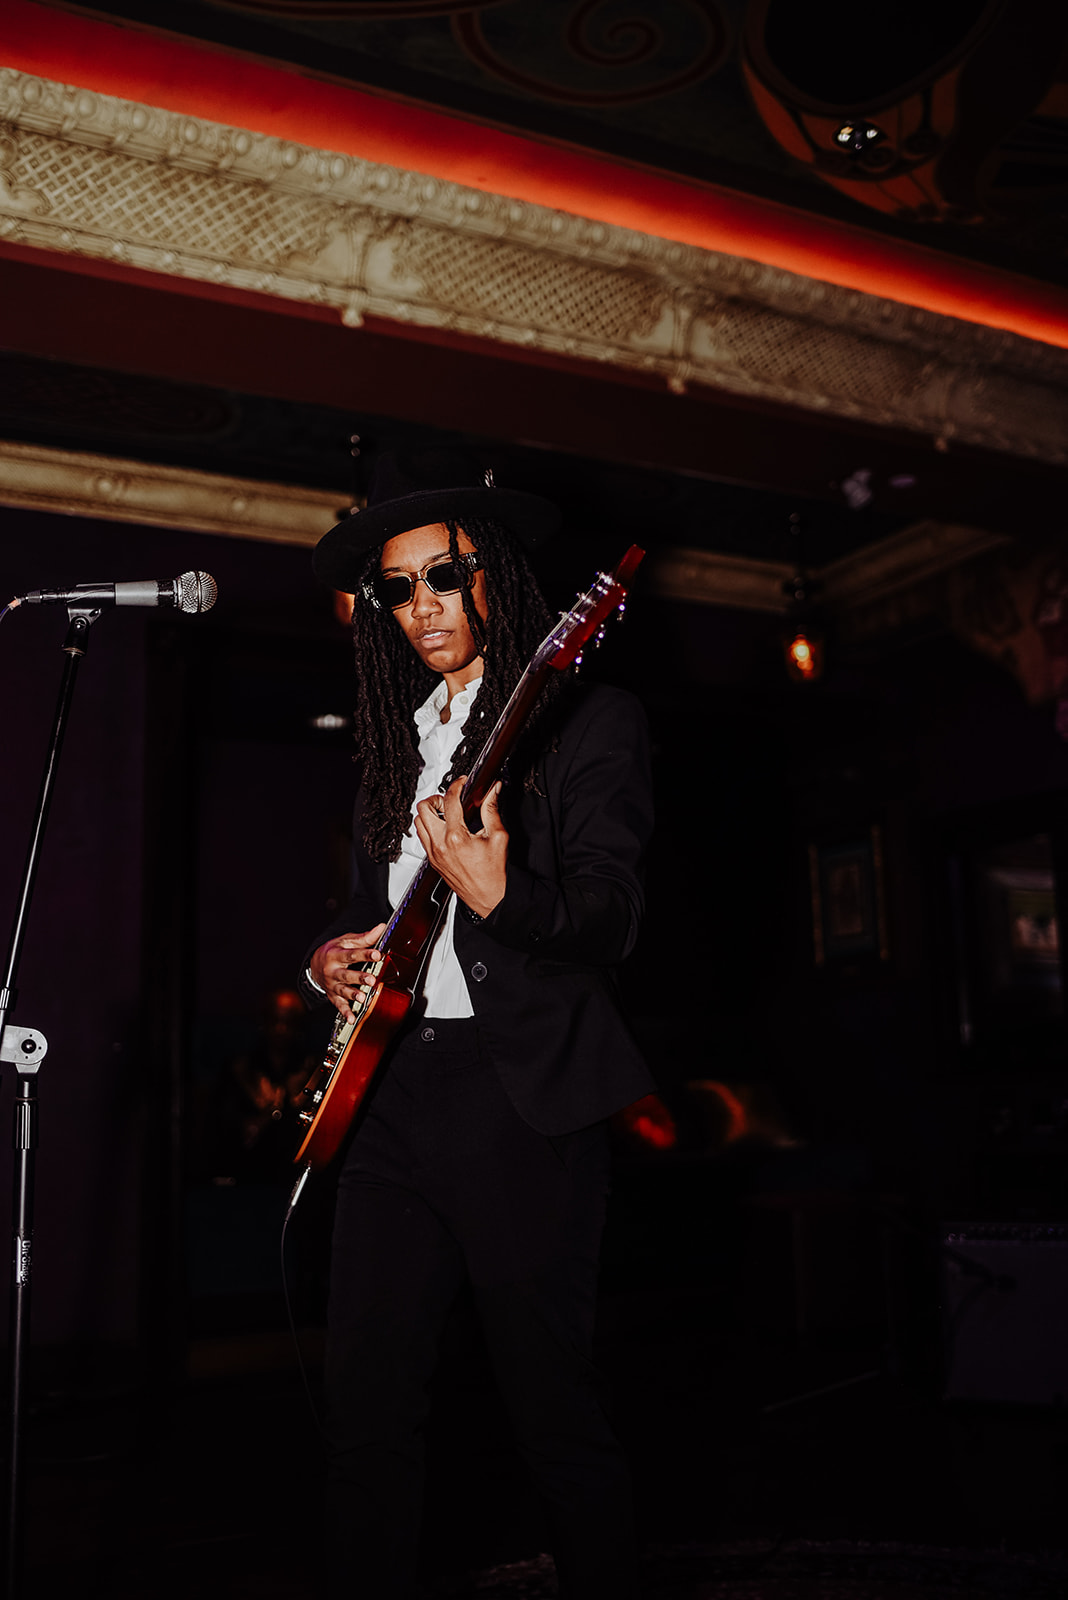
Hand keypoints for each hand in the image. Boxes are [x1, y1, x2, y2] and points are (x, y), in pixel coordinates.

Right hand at [310, 924, 386, 1021]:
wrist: (314, 963)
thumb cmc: (334, 951)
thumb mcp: (346, 941)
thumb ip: (365, 937)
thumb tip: (382, 927)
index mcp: (336, 955)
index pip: (352, 954)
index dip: (366, 954)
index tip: (378, 954)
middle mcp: (332, 970)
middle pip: (346, 974)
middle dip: (359, 977)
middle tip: (371, 979)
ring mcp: (332, 984)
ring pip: (342, 990)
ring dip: (353, 994)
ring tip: (363, 997)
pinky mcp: (332, 995)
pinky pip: (339, 1005)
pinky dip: (345, 1012)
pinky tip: (352, 1018)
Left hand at [414, 777, 506, 920]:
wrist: (490, 897)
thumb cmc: (495, 873)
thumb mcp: (498, 836)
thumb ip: (492, 810)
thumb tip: (492, 791)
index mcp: (456, 837)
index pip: (450, 800)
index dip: (457, 785)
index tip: (463, 783)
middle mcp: (440, 845)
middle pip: (423, 808)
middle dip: (436, 798)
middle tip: (450, 800)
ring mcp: (433, 854)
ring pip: (418, 822)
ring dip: (430, 813)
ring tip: (446, 814)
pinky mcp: (432, 861)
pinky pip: (422, 837)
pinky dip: (429, 827)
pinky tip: (444, 828)